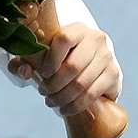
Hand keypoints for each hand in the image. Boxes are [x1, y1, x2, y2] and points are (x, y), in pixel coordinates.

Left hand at [7, 23, 121, 116]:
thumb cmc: (58, 57)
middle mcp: (96, 39)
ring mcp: (108, 57)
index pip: (64, 39)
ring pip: (82, 83)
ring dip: (63, 97)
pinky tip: (65, 109)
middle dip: (54, 84)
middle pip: (73, 66)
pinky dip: (76, 105)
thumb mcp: (39, 55)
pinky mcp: (114, 75)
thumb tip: (24, 71)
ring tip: (51, 101)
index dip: (50, 59)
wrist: (87, 64)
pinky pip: (93, 94)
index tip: (42, 73)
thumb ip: (23, 60)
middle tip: (43, 92)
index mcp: (77, 28)